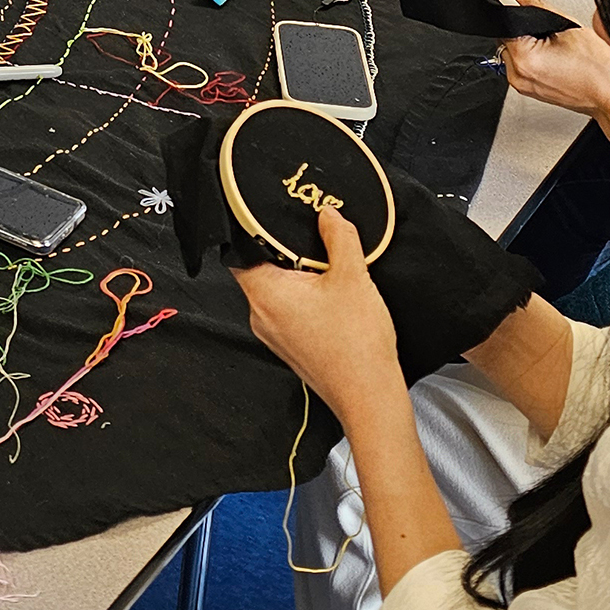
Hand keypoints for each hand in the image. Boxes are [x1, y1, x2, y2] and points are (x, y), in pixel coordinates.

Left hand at [232, 209, 402, 401]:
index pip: (242, 250)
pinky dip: (305, 297)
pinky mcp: (288, 345)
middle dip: (287, 252)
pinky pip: (288, 310)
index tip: (276, 217)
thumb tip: (328, 215)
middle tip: (316, 239)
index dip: (258, 230)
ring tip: (329, 270)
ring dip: (299, 276)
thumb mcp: (352, 276)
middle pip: (260, 269)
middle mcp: (259, 315)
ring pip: (276, 290)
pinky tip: (332, 296)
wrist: (368, 394)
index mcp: (264, 294)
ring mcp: (272, 334)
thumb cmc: (356, 343)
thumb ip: (338, 237)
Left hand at [500, 0, 609, 116]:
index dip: (517, 11)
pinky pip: (522, 66)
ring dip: (527, 44)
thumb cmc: (598, 68)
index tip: (524, 5)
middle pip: (506, 39)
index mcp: (525, 60)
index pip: (506, 24)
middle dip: (523, 28)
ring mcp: (522, 86)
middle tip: (550, 31)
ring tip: (554, 46)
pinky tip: (554, 57)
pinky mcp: (528, 90)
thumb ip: (538, 7)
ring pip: (513, 52)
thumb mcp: (568, 26)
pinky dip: (533, 57)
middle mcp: (518, 76)